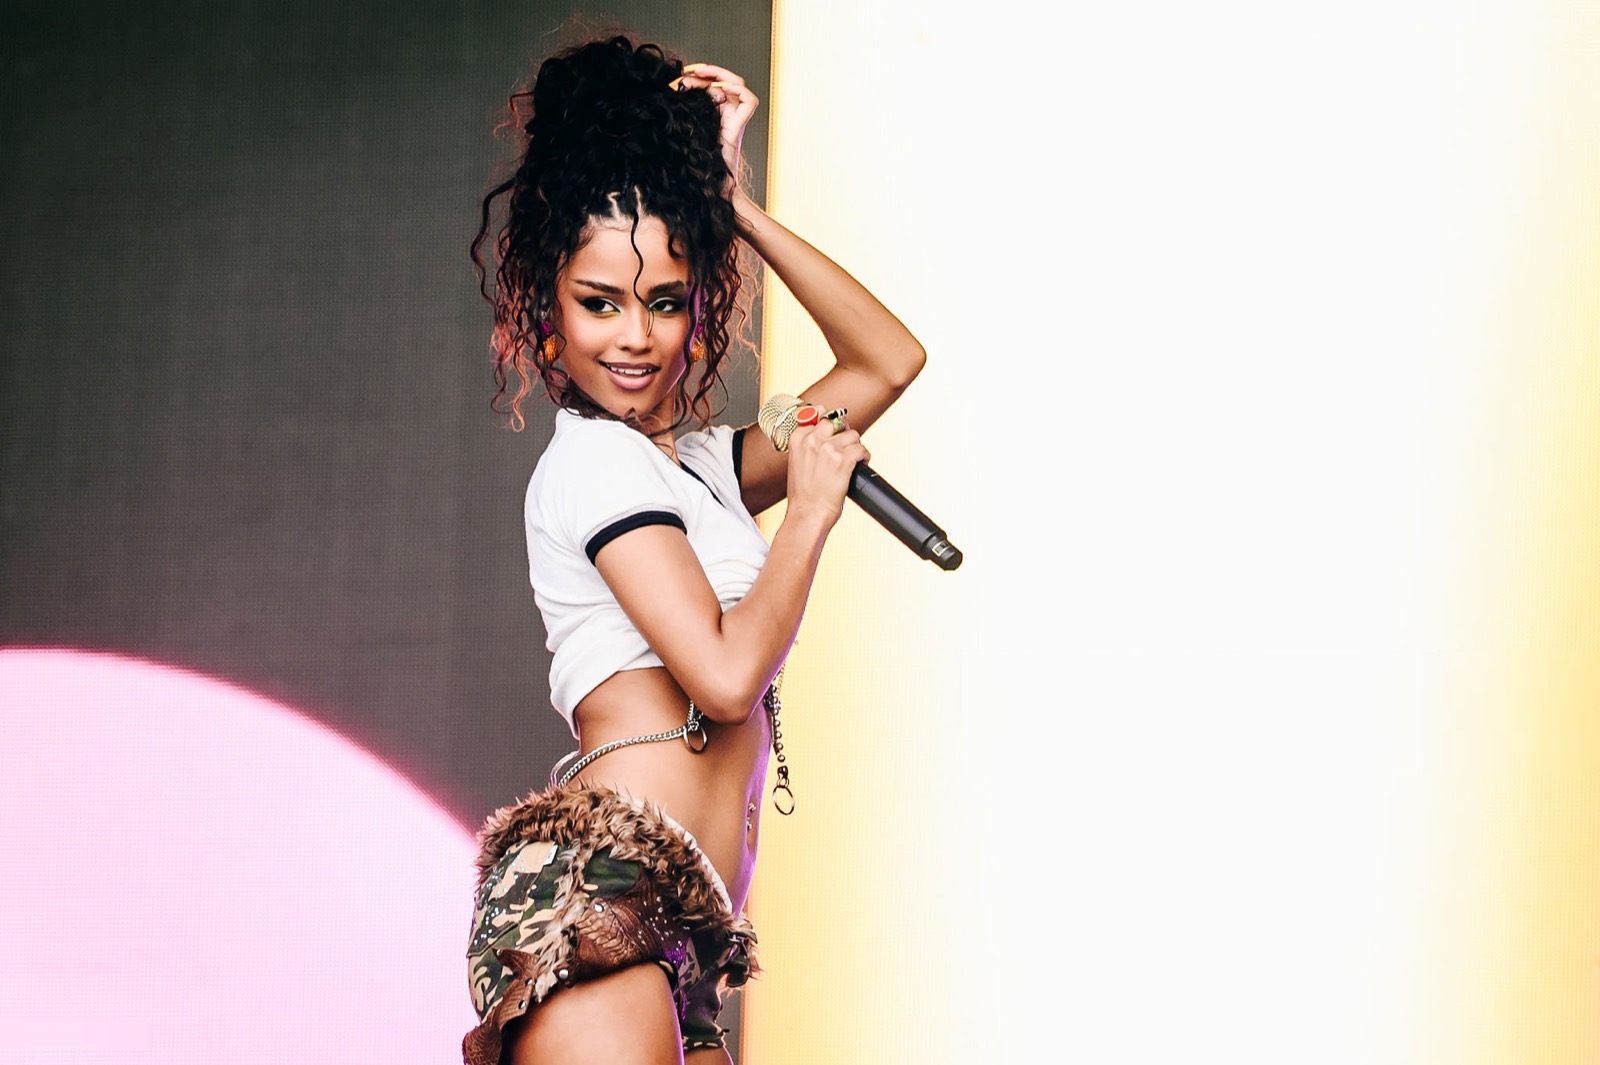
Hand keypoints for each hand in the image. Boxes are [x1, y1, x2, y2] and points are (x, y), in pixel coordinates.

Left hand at [673, 62, 757, 191]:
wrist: (708, 181)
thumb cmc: (696, 160)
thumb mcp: (683, 127)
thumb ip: (681, 109)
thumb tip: (669, 90)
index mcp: (714, 111)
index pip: (713, 83)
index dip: (701, 74)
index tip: (683, 73)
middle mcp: (726, 112)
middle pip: (725, 79)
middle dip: (709, 70)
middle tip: (691, 70)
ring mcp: (734, 117)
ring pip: (738, 84)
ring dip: (719, 75)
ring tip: (701, 76)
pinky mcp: (739, 125)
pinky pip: (748, 100)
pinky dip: (737, 90)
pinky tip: (720, 90)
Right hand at [782, 422, 868, 530]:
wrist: (807, 514)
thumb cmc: (803, 493)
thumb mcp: (797, 461)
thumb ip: (808, 441)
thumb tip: (826, 421)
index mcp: (798, 438)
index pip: (820, 414)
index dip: (831, 425)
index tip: (834, 434)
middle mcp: (812, 440)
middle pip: (838, 422)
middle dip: (845, 434)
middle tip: (845, 448)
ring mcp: (828, 449)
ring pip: (853, 435)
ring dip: (855, 448)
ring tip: (851, 461)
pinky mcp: (843, 461)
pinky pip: (862, 449)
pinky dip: (864, 457)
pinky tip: (859, 466)